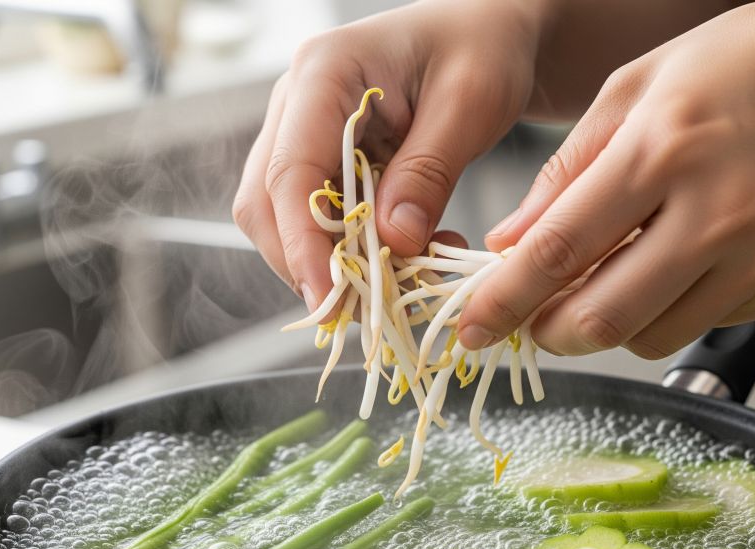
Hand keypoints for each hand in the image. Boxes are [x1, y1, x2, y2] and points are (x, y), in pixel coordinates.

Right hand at [232, 0, 540, 310]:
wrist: (487, 31)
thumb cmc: (483, 47)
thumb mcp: (471, 103)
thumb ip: (429, 172)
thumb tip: (392, 242)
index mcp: (324, 72)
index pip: (290, 172)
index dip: (303, 245)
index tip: (332, 298)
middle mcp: (298, 102)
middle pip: (267, 203)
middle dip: (306, 265)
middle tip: (361, 311)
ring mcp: (304, 132)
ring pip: (285, 218)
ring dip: (333, 263)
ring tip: (398, 280)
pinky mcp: (325, 159)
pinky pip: (320, 219)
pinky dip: (354, 251)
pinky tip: (404, 256)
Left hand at [458, 0, 754, 357]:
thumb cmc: (754, 64)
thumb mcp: (641, 84)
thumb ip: (568, 170)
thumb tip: (512, 242)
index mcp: (663, 149)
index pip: (560, 251)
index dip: (504, 301)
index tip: (472, 328)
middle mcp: (715, 213)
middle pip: (601, 316)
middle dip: (548, 332)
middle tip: (531, 320)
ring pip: (649, 336)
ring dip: (605, 327)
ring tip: (600, 288)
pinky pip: (702, 325)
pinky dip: (664, 314)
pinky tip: (668, 270)